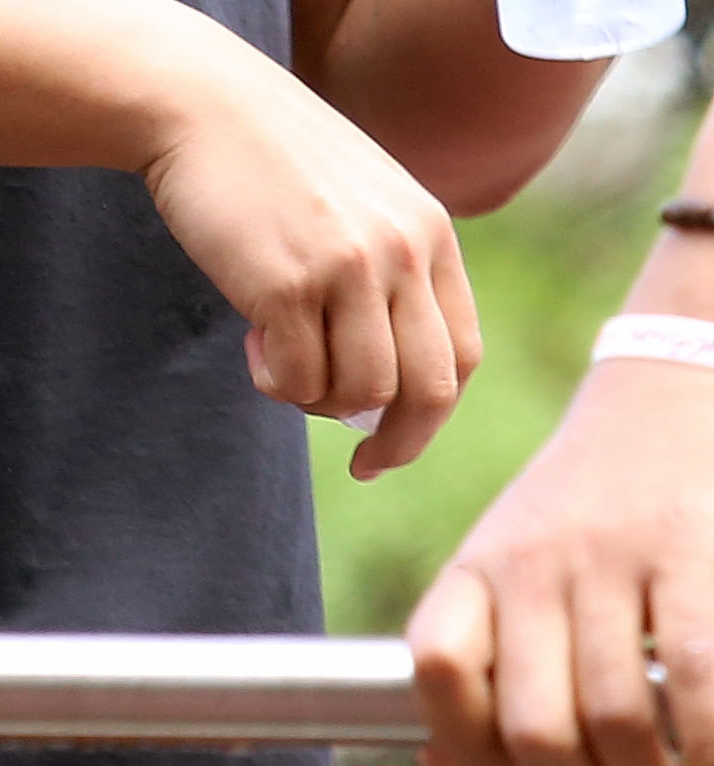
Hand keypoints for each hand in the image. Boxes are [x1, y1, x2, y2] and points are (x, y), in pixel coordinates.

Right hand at [139, 20, 479, 479]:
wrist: (197, 100)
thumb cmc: (268, 153)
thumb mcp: (360, 195)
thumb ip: (389, 265)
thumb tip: (388, 385)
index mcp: (428, 229)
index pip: (461, 353)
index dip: (433, 412)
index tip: (394, 436)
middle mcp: (401, 249)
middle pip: (428, 389)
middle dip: (399, 440)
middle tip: (362, 457)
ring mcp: (347, 267)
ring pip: (362, 393)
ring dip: (321, 401)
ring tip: (282, 359)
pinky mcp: (286, 284)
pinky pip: (297, 380)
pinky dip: (275, 382)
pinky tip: (251, 342)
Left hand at [410, 355, 713, 765]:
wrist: (661, 395)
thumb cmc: (586, 516)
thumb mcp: (517, 565)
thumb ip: (486, 658)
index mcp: (480, 565)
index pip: (438, 663)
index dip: (463, 743)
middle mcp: (533, 557)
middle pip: (532, 724)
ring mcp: (610, 553)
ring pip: (615, 720)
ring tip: (658, 762)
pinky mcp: (688, 550)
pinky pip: (691, 680)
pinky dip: (698, 739)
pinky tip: (698, 745)